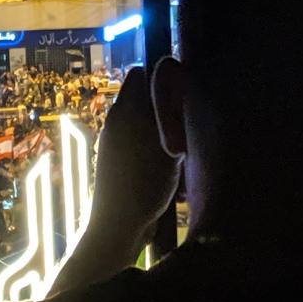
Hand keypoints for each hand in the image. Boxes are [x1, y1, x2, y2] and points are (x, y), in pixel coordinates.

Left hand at [88, 60, 179, 246]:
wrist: (118, 227)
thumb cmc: (142, 182)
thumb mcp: (165, 141)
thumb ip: (168, 108)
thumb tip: (174, 74)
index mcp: (124, 111)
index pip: (141, 74)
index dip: (162, 77)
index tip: (183, 94)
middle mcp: (117, 124)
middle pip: (150, 104)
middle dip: (171, 115)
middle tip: (185, 133)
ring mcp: (118, 147)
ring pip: (152, 131)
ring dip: (170, 143)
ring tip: (181, 164)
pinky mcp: (122, 167)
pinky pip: (148, 154)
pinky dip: (162, 163)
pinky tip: (174, 185)